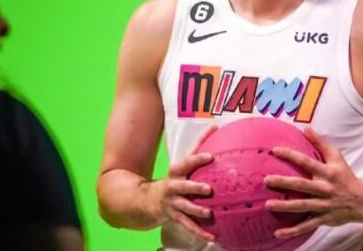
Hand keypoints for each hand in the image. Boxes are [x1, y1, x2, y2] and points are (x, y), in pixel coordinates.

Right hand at [149, 125, 217, 241]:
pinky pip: (188, 225)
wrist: (146, 200)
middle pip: (183, 186)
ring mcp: (172, 203)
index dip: (198, 159)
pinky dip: (200, 232)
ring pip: (185, 208)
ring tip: (209, 213)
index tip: (210, 156)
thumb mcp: (182, 162)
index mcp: (176, 171)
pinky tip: (212, 237)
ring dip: (197, 211)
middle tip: (208, 189)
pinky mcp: (174, 217)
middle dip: (195, 187)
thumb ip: (198, 145)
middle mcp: (173, 186)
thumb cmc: (174, 178)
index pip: (187, 162)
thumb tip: (215, 126)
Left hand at [264, 127, 362, 237]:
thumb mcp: (336, 157)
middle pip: (302, 185)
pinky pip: (306, 225)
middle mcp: (324, 188)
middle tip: (266, 180)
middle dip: (284, 183)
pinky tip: (278, 233)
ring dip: (285, 206)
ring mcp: (323, 205)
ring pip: (302, 206)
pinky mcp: (323, 219)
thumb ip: (320, 143)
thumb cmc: (346, 176)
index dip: (291, 155)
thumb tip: (306, 128)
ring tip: (268, 205)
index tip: (275, 150)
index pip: (307, 162)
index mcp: (327, 172)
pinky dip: (293, 230)